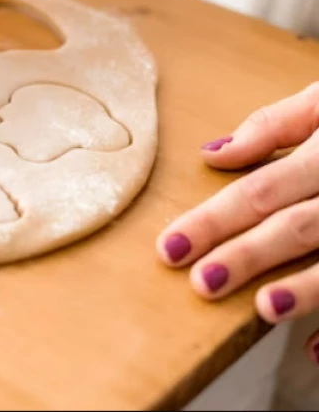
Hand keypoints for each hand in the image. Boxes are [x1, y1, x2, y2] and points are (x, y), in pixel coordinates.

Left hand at [156, 82, 318, 363]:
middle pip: (298, 226)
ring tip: (265, 309)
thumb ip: (274, 125)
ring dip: (308, 287)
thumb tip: (212, 153)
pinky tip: (314, 349)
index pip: (261, 190)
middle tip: (203, 283)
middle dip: (249, 256)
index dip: (215, 219)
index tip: (170, 248)